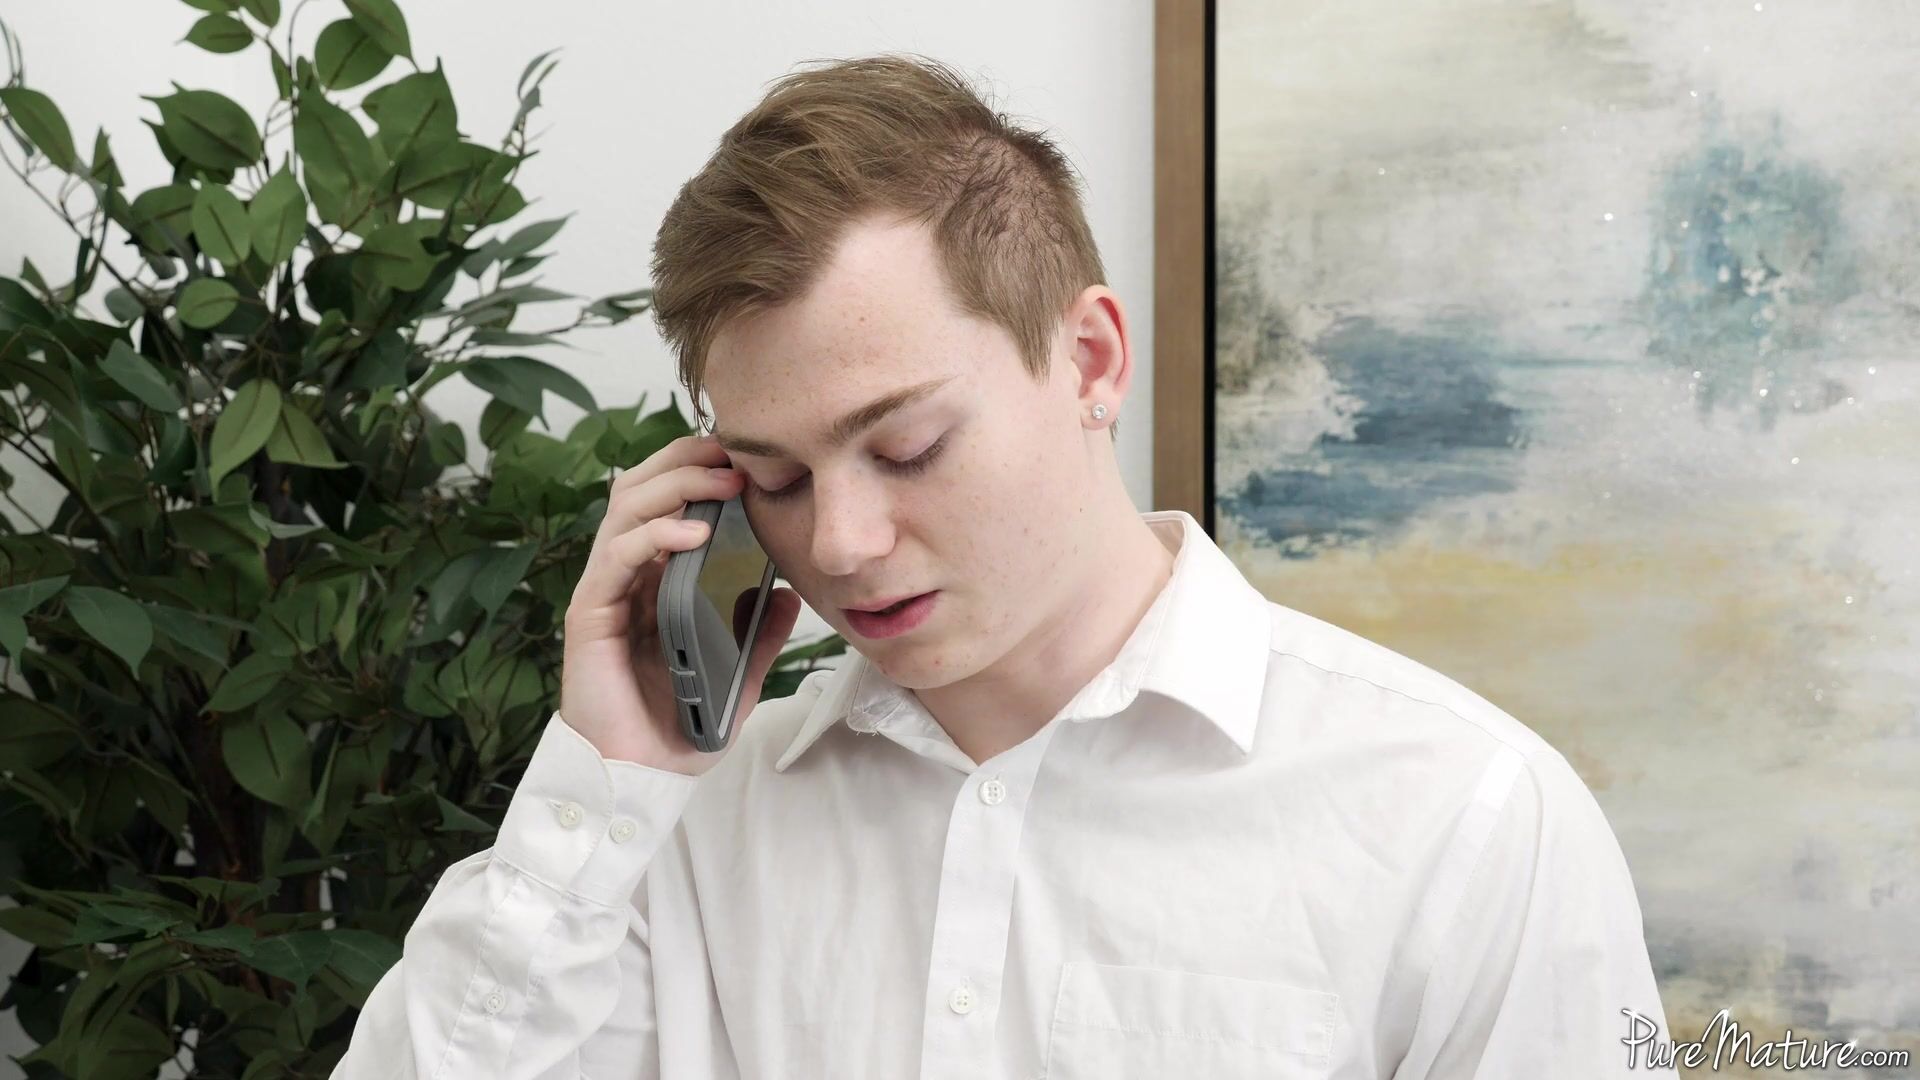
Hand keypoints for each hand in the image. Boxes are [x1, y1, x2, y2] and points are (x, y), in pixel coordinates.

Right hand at [558, 434, 800, 775]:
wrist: (640, 776)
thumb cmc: (678, 726)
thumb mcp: (737, 675)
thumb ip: (760, 634)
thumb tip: (793, 596)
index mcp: (655, 580)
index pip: (668, 502)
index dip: (699, 470)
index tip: (747, 458)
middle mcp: (626, 576)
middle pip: (642, 489)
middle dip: (686, 461)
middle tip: (736, 456)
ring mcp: (606, 592)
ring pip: (626, 509)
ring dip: (676, 486)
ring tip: (722, 483)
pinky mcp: (590, 614)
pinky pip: (617, 557)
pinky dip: (654, 536)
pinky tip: (693, 534)